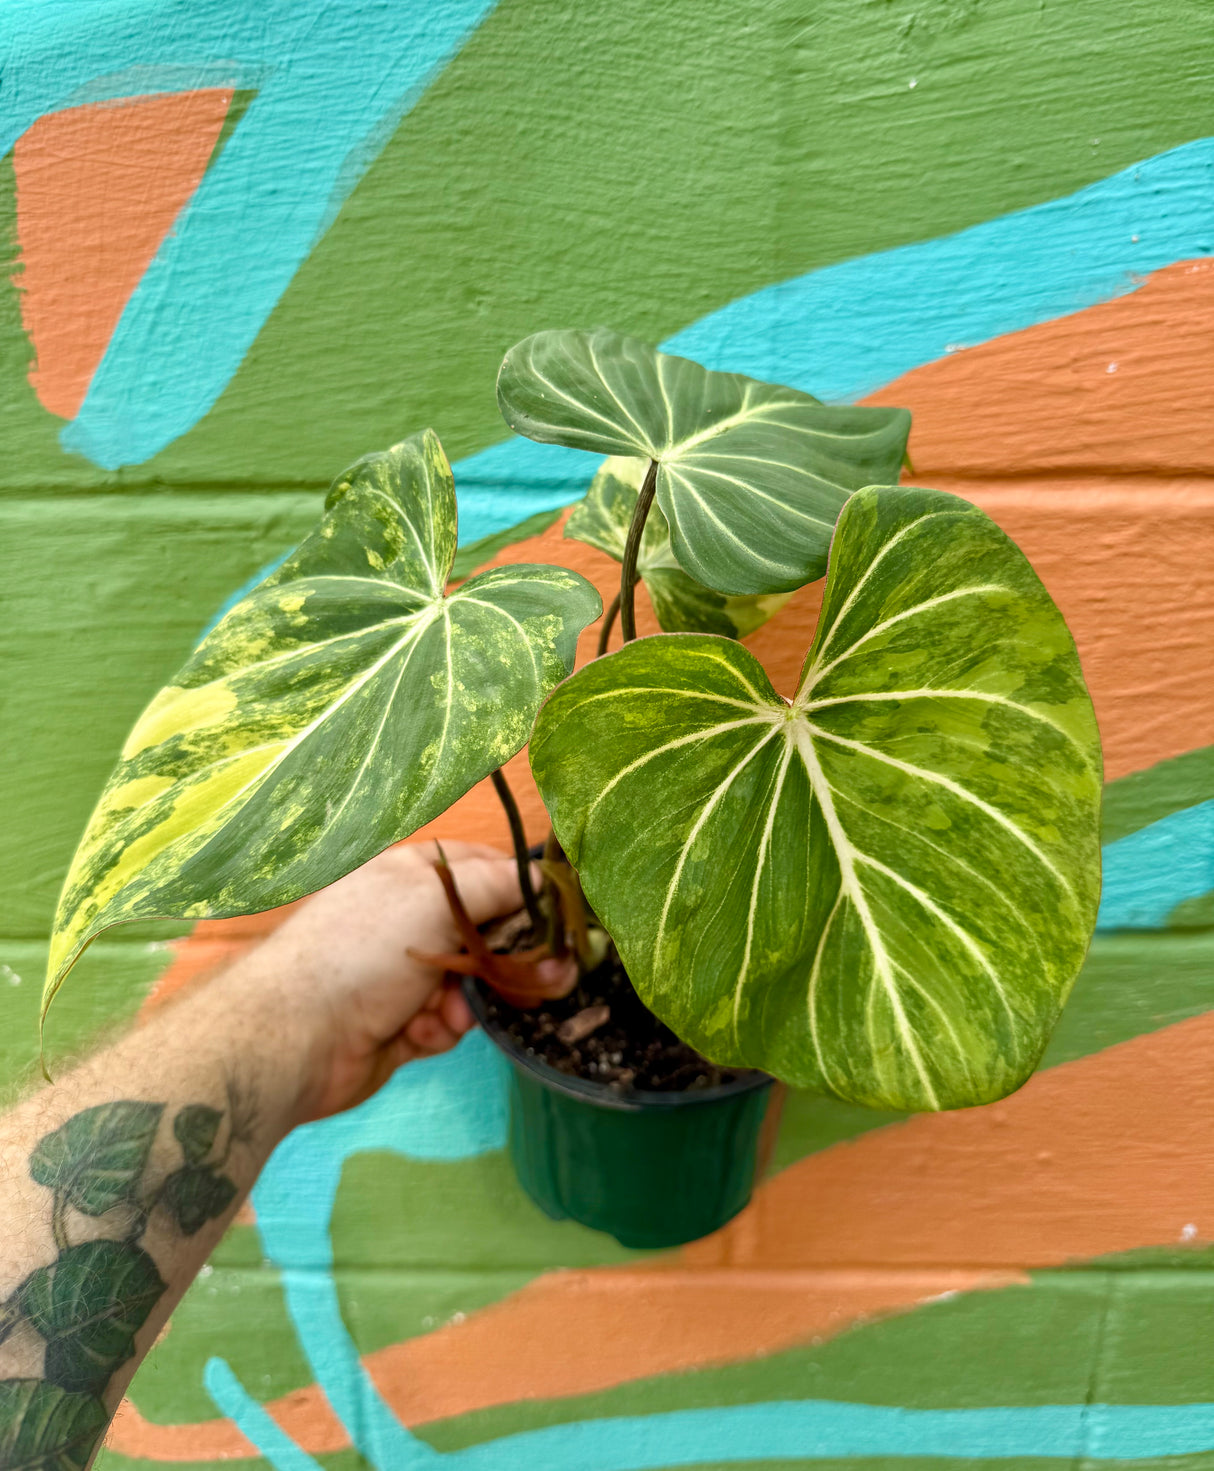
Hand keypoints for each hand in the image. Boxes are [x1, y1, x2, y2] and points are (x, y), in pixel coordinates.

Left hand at [230, 842, 528, 1121]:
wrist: (298, 1036)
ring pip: (472, 983)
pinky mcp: (402, 1022)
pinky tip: (421, 1034)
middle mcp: (408, 918)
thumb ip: (496, 886)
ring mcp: (404, 973)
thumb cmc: (366, 951)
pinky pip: (448, 1021)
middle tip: (531, 979)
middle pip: (484, 932)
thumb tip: (545, 880)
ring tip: (448, 1016)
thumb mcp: (434, 900)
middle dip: (501, 959)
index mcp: (411, 875)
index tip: (556, 918)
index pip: (484, 868)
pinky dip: (441, 1028)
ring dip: (469, 1001)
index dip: (521, 892)